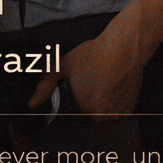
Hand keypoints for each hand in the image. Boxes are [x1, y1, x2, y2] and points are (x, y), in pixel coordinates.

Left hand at [28, 32, 143, 122]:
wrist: (124, 47)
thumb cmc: (94, 54)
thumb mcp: (62, 65)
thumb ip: (45, 85)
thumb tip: (32, 103)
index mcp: (83, 109)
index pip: (74, 113)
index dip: (74, 99)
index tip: (79, 86)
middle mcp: (102, 116)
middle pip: (88, 114)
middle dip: (86, 101)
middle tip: (90, 81)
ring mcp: (118, 113)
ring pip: (103, 113)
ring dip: (101, 103)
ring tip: (101, 82)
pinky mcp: (131, 108)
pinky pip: (118, 111)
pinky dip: (114, 101)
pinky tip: (112, 85)